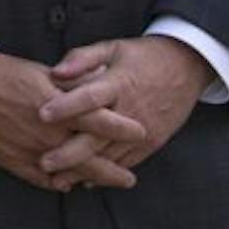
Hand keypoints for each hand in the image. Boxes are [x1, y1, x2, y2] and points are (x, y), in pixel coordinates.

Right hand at [0, 52, 142, 191]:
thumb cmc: (4, 73)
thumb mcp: (42, 72)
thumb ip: (73, 81)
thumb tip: (101, 79)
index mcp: (60, 108)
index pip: (103, 121)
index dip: (125, 129)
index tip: (141, 133)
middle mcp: (50, 133)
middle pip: (92, 158)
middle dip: (115, 171)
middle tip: (130, 179)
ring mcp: (32, 150)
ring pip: (70, 174)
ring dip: (89, 181)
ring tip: (103, 186)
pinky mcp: (13, 160)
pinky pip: (42, 180)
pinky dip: (58, 183)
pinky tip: (67, 184)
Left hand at [40, 36, 209, 174]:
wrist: (188, 67)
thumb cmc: (142, 56)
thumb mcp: (113, 48)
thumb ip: (82, 58)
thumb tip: (54, 72)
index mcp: (118, 84)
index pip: (89, 97)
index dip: (65, 106)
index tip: (41, 114)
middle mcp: (130, 111)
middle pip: (98, 137)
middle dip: (70, 153)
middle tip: (43, 163)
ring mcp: (144, 130)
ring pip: (110, 156)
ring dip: (84, 170)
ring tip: (56, 180)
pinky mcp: (152, 142)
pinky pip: (127, 161)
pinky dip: (106, 172)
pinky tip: (84, 180)